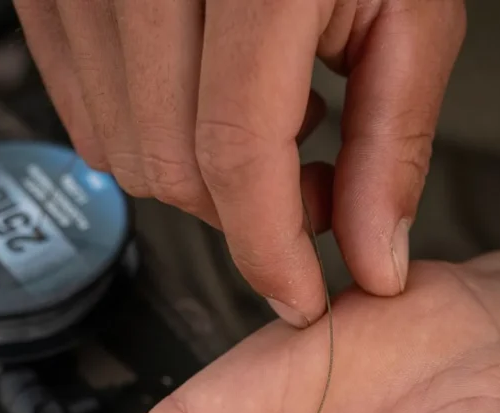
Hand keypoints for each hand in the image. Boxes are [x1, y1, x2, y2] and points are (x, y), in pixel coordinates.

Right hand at [12, 0, 464, 323]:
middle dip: (248, 214)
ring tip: (275, 119)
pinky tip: (214, 93)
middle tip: (315, 184)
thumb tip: (374, 262)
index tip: (302, 298)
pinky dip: (156, 136)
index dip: (271, 250)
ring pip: (125, 152)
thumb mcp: (410, 11)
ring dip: (204, 177)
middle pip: (173, 167)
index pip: (234, 153)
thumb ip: (391, 146)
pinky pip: (89, 116)